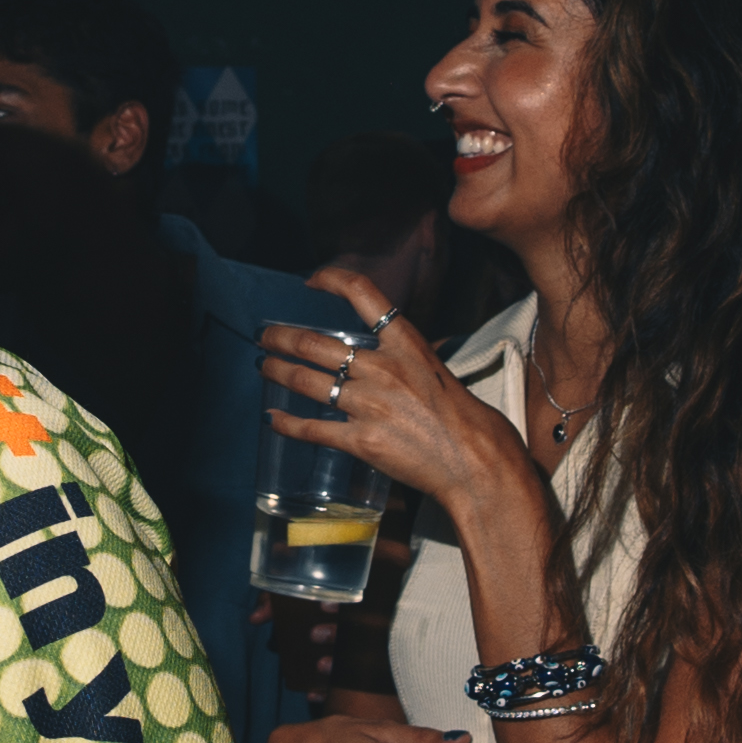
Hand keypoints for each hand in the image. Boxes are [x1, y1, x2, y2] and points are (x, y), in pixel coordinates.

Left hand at [260, 274, 534, 528]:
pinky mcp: (361, 440)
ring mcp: (369, 404)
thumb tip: (395, 356)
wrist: (477, 462)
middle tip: (265, 336)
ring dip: (277, 371)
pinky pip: (312, 428)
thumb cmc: (469, 420)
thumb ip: (410, 360)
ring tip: (264, 367)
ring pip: (306, 381)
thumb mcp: (441, 370)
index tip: (312, 280)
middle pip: (316, 343)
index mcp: (407, 344)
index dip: (332, 280)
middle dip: (282, 337)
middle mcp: (383, 368)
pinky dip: (287, 423)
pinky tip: (273, 418)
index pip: (364, 294)